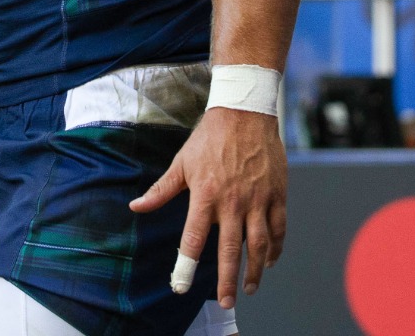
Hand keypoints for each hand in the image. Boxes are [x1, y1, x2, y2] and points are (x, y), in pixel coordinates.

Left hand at [129, 108, 287, 309]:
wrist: (244, 112)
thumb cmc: (208, 138)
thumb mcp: (181, 163)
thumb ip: (161, 190)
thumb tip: (135, 207)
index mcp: (205, 195)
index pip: (194, 239)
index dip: (187, 265)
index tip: (182, 286)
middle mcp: (233, 202)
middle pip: (231, 250)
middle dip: (228, 280)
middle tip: (228, 302)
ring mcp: (258, 200)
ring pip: (260, 245)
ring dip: (255, 270)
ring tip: (250, 288)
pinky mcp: (277, 195)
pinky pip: (279, 229)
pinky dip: (276, 248)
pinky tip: (269, 261)